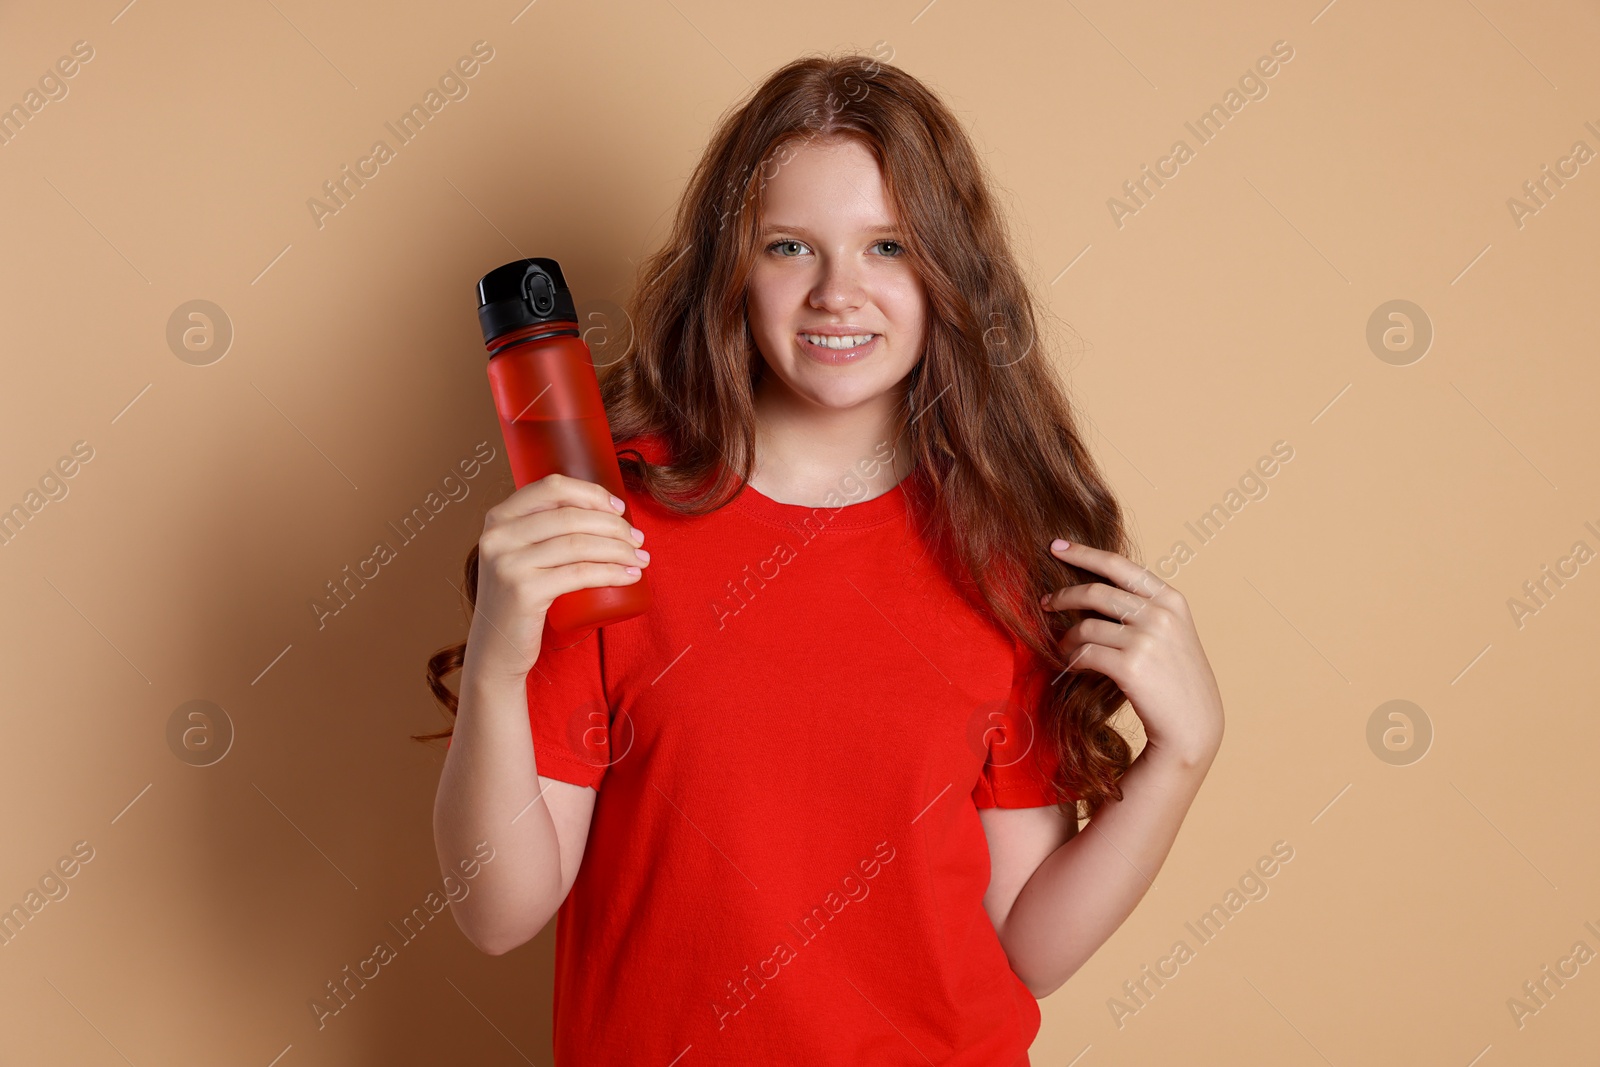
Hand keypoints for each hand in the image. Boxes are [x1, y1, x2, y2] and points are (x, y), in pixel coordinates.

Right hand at [465, 473, 649, 682]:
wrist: (496, 649)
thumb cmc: (519, 599)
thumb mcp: (519, 555)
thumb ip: (540, 530)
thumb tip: (603, 510)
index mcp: (499, 517)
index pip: (552, 487)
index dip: (592, 493)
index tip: (620, 509)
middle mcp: (498, 535)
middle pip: (571, 516)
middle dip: (614, 525)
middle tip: (638, 539)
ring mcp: (509, 563)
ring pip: (578, 544)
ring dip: (619, 549)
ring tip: (641, 558)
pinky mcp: (523, 591)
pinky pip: (579, 574)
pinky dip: (612, 573)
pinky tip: (630, 575)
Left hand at [1039, 539, 1223, 765]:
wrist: (1193, 725)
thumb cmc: (1176, 679)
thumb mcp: (1173, 632)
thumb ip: (1144, 608)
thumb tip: (1094, 590)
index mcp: (1171, 600)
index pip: (1119, 565)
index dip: (1084, 553)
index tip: (1056, 546)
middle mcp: (1160, 614)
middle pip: (1096, 592)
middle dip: (1064, 596)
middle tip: (1046, 602)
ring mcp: (1146, 640)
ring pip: (1086, 626)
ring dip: (1066, 637)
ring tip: (1062, 647)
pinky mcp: (1130, 666)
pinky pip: (1085, 653)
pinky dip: (1072, 659)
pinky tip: (1072, 666)